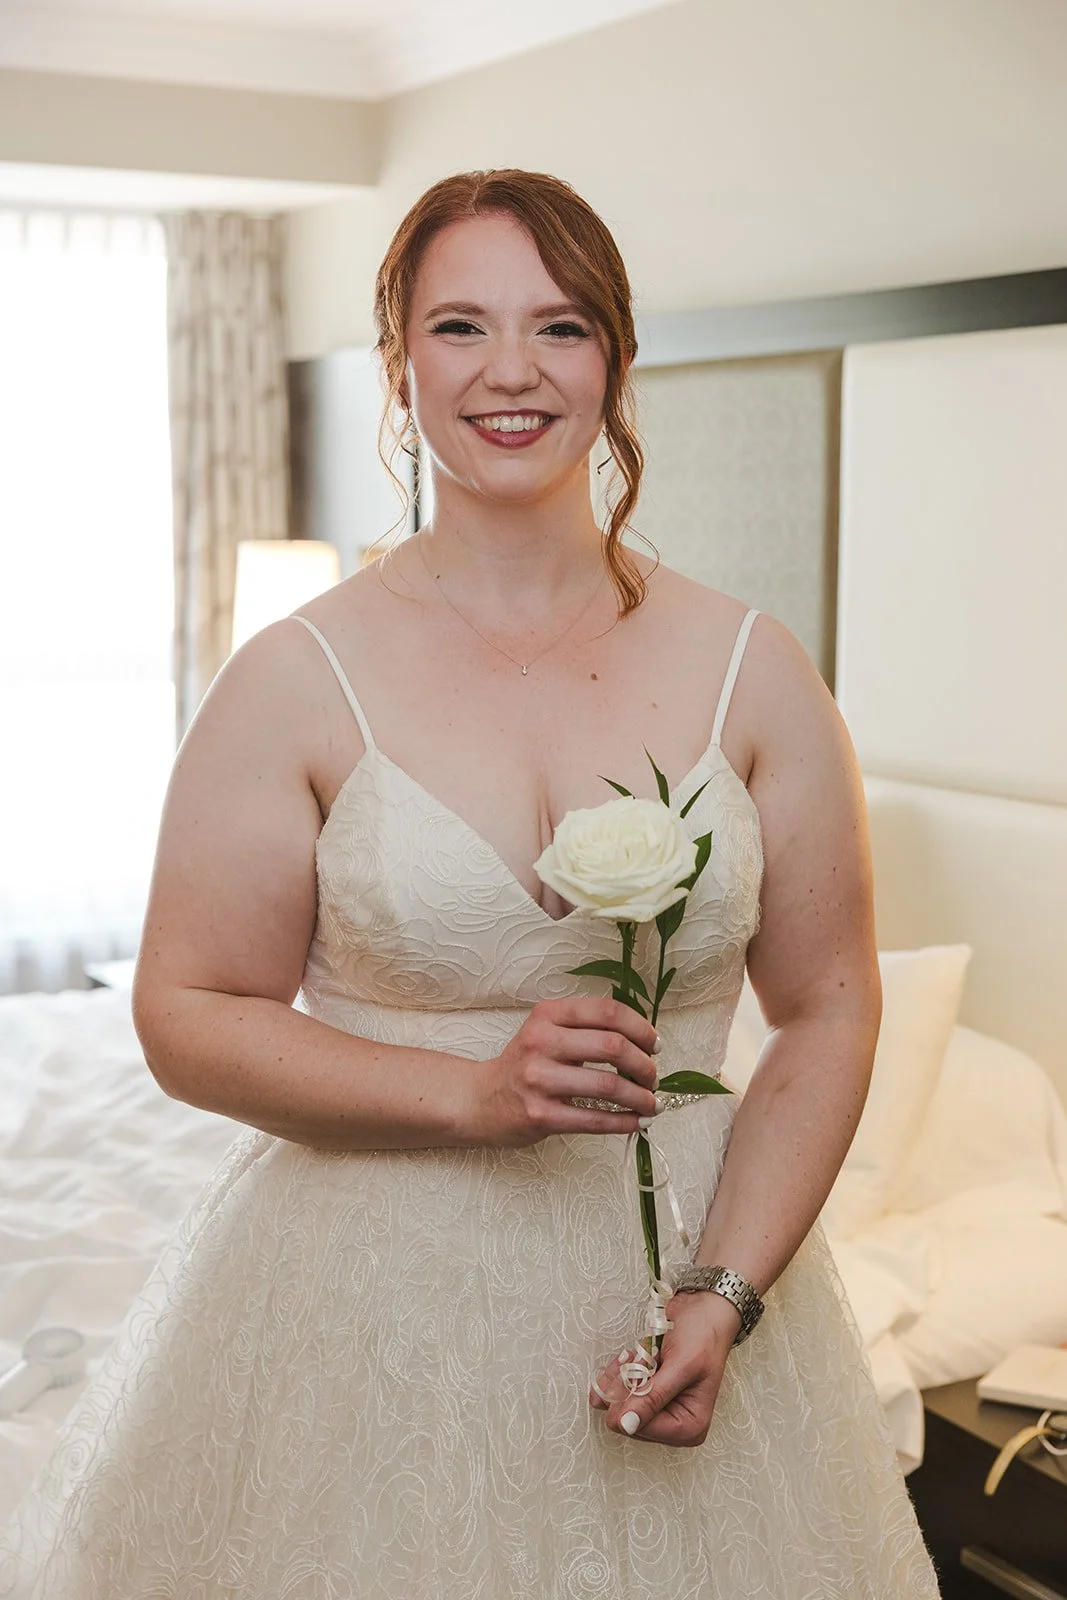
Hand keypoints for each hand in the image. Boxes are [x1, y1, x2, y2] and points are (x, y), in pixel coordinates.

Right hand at [472, 997, 658, 1146]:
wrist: (481, 1099)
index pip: (608, 1011)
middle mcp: (541, 1042)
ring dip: (640, 1097)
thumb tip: (643, 1038)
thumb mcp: (547, 1031)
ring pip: (608, 1085)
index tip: (655, 1045)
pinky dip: (624, 1122)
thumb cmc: (525, 1064)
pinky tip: (638, 1122)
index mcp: (548, 1014)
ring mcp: (539, 1080)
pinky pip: (595, 1120)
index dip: (641, 1028)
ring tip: (652, 1103)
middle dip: (644, 1065)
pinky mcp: (541, 1115)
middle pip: (613, 1046)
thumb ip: (586, 1026)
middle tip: (653, 1077)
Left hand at [588, 1291, 739, 1446]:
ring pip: (617, 1405)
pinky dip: (619, 1371)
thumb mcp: (682, 1365)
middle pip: (625, 1419)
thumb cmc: (703, 1335)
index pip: (640, 1428)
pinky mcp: (647, 1395)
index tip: (638, 1370)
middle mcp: (673, 1425)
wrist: (703, 1309)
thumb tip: (626, 1425)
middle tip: (640, 1359)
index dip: (629, 1400)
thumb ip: (654, 1396)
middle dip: (626, 1385)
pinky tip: (632, 1356)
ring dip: (621, 1375)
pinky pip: (616, 1392)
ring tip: (639, 1355)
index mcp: (689, 1427)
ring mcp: (658, 1410)